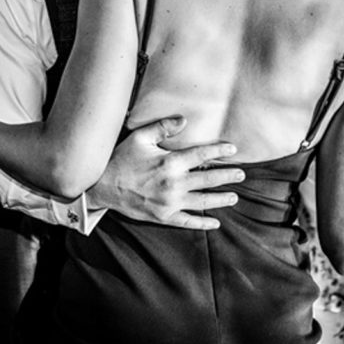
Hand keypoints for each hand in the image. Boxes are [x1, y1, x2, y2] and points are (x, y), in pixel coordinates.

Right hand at [87, 116, 244, 229]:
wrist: (102, 186)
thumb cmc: (121, 159)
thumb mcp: (139, 137)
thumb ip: (163, 127)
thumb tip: (184, 120)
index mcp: (170, 162)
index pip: (202, 155)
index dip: (219, 151)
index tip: (233, 149)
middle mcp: (174, 184)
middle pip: (209, 179)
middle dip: (227, 176)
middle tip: (241, 174)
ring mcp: (170, 202)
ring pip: (203, 201)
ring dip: (221, 199)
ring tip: (234, 197)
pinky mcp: (164, 216)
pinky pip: (188, 221)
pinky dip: (203, 223)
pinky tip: (215, 223)